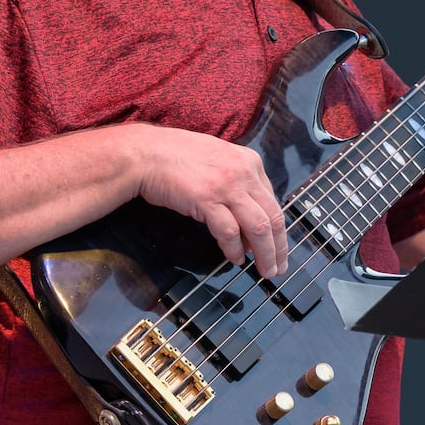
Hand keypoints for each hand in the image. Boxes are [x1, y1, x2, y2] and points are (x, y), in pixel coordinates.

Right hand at [132, 126, 288, 277]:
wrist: (146, 153)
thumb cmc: (176, 157)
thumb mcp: (218, 160)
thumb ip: (237, 182)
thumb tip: (247, 217)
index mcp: (250, 161)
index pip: (273, 201)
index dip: (277, 229)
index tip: (276, 246)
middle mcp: (244, 172)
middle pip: (272, 216)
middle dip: (278, 248)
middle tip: (278, 268)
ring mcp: (227, 185)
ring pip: (258, 227)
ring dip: (264, 254)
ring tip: (264, 271)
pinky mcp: (208, 198)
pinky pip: (230, 231)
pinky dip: (234, 249)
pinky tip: (234, 258)